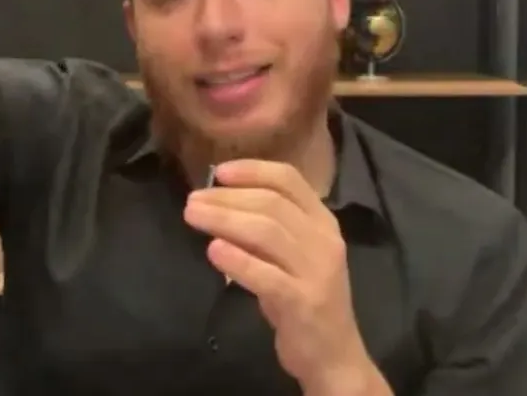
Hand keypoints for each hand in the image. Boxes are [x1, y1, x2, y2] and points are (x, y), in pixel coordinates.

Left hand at [183, 160, 387, 394]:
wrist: (333, 355)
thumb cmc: (302, 299)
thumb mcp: (291, 257)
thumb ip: (266, 229)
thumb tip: (217, 202)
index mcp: (323, 222)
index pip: (290, 180)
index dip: (253, 170)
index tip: (218, 172)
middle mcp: (325, 240)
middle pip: (272, 203)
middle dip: (227, 197)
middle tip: (193, 201)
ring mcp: (317, 271)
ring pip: (268, 232)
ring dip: (225, 220)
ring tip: (193, 217)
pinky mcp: (304, 302)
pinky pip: (267, 275)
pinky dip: (237, 260)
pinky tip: (213, 251)